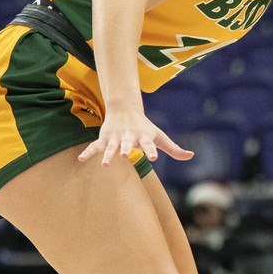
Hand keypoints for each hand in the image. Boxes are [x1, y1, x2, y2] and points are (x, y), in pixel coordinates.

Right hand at [78, 108, 192, 166]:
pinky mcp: (105, 139)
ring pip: (111, 147)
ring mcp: (116, 138)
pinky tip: (81, 160)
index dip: (151, 150)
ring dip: (108, 154)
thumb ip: (174, 149)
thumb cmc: (145, 127)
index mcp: (144, 137)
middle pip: (128, 144)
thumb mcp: (160, 137)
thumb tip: (191, 156)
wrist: (125, 109)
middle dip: (126, 148)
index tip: (153, 157)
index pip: (149, 144)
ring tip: (105, 164)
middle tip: (124, 155)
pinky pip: (95, 146)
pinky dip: (89, 152)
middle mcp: (129, 137)